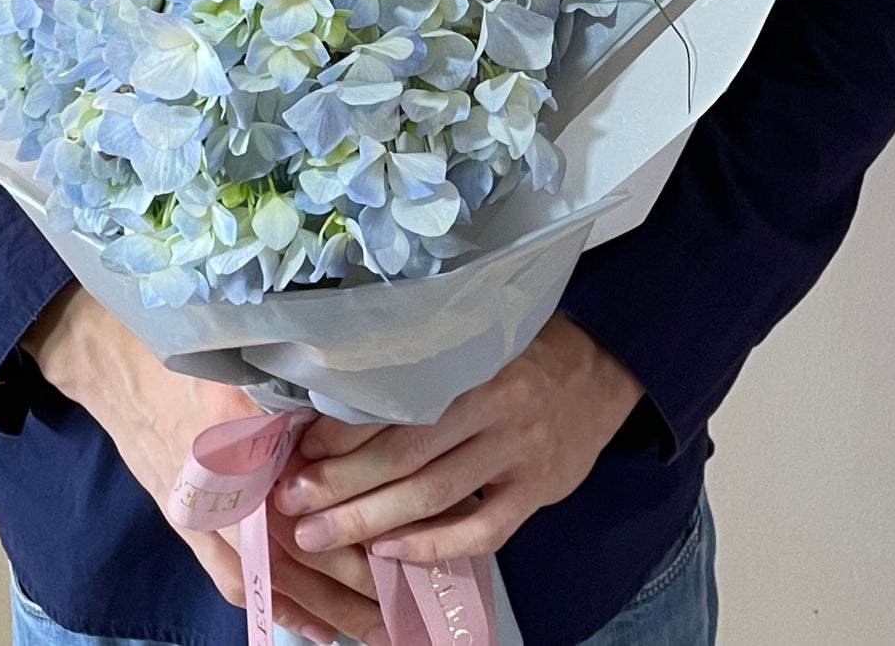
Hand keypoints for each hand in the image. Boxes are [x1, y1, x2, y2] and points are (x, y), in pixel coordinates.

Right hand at [23, 283, 387, 645]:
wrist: (114, 364)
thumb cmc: (187, 353)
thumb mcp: (249, 361)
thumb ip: (300, 394)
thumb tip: (367, 411)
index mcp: (246, 440)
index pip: (312, 506)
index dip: (357, 538)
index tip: (403, 554)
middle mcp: (225, 488)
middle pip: (299, 552)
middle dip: (352, 586)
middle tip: (404, 607)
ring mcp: (203, 514)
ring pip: (271, 577)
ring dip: (322, 607)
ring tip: (371, 627)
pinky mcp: (187, 523)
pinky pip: (233, 579)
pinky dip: (275, 605)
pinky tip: (312, 628)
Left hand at [274, 313, 643, 562]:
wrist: (600, 371)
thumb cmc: (520, 350)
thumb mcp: (474, 340)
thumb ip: (421, 367)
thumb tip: (334, 395)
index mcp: (472, 361)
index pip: (396, 403)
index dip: (342, 431)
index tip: (299, 450)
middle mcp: (497, 407)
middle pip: (407, 454)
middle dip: (342, 483)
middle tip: (293, 502)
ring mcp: (520, 454)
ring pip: (435, 496)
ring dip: (370, 521)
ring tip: (319, 535)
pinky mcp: (537, 493)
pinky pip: (481, 531)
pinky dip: (432, 546)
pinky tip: (389, 554)